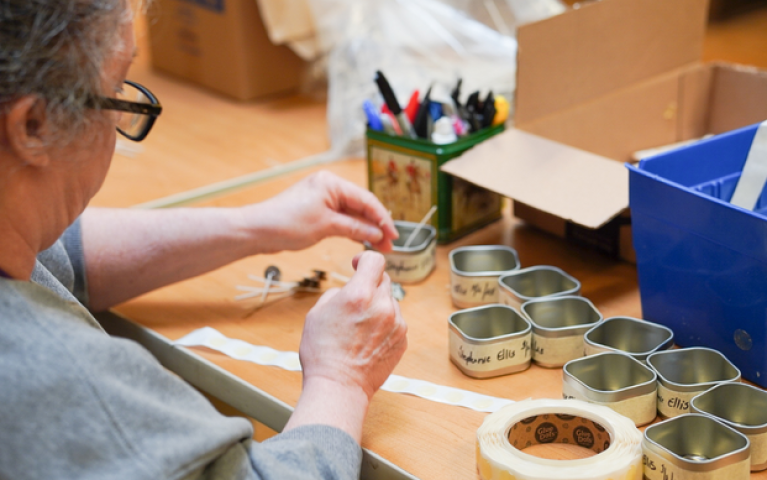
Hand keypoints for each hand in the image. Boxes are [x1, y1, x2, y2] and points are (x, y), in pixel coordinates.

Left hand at [243, 171, 397, 252]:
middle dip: (376, 225)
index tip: (394, 235)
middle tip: (389, 245)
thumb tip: (377, 233)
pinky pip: (342, 219)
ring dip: (366, 229)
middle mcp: (329, 186)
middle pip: (361, 206)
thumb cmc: (286, 223)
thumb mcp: (326, 226)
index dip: (383, 218)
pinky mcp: (317, 211)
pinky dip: (353, 229)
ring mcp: (322, 199)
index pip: (366, 200)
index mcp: (332, 183)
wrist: (258, 230)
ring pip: (353, 214)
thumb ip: (355, 228)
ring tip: (379, 246)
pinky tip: (362, 240)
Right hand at [298, 251, 407, 400]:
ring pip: (390, 301)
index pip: (375, 260)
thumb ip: (337, 292)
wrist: (339, 386)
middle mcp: (382, 306)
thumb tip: (348, 288)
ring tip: (359, 327)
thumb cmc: (322, 352)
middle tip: (355, 301)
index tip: (358, 265)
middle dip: (369, 284)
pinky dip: (385, 324)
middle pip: (383, 279)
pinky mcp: (403, 339)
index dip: (365, 259)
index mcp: (359, 294)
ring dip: (378, 305)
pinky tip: (368, 339)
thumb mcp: (317, 313)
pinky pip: (396, 321)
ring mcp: (396, 323)